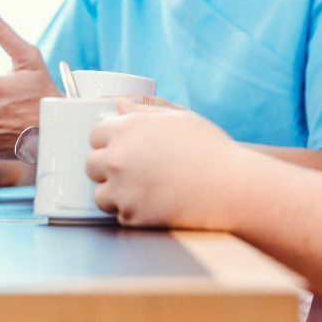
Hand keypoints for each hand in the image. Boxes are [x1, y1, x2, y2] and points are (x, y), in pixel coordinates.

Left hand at [86, 103, 244, 227]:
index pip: (95, 134)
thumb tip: (119, 105)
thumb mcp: (178, 118)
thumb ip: (144, 110)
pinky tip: (154, 205)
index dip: (109, 140)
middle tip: (132, 171)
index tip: (121, 147)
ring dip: (115, 193)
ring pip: (100, 194)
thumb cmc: (209, 149)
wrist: (230, 188)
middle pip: (91, 164)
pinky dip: (132, 212)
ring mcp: (122, 190)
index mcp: (126, 129)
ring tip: (143, 191)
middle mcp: (118, 158)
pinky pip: (120, 215)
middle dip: (106, 167)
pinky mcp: (132, 216)